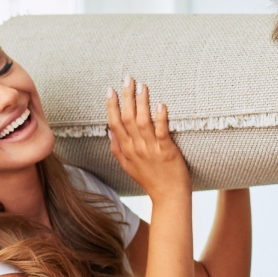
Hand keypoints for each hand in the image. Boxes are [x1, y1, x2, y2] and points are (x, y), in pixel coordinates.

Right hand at [106, 77, 189, 199]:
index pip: (114, 123)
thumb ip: (117, 148)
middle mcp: (136, 148)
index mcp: (126, 150)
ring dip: (142, 102)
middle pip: (127, 118)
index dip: (111, 106)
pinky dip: (160, 118)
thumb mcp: (128, 166)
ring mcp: (151, 149)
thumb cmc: (151, 180)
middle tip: (127, 79)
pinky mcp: (167, 151)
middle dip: (126, 96)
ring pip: (143, 121)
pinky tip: (160, 105)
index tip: (110, 90)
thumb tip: (108, 130)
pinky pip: (162, 132)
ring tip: (142, 86)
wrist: (169, 197)